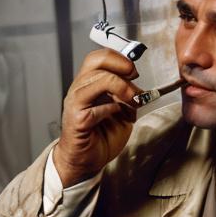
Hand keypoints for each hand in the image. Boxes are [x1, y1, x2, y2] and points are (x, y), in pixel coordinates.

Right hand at [53, 49, 142, 187]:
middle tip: (135, 79)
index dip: (119, 58)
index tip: (135, 71)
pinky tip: (117, 115)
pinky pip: (96, 108)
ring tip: (132, 100)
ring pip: (97, 80)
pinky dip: (111, 109)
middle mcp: (80, 89)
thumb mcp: (123, 109)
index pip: (99, 57)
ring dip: (122, 88)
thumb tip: (140, 86)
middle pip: (97, 63)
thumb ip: (128, 95)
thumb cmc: (102, 134)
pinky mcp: (77, 120)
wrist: (87, 159)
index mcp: (90, 83)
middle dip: (122, 67)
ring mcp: (76, 103)